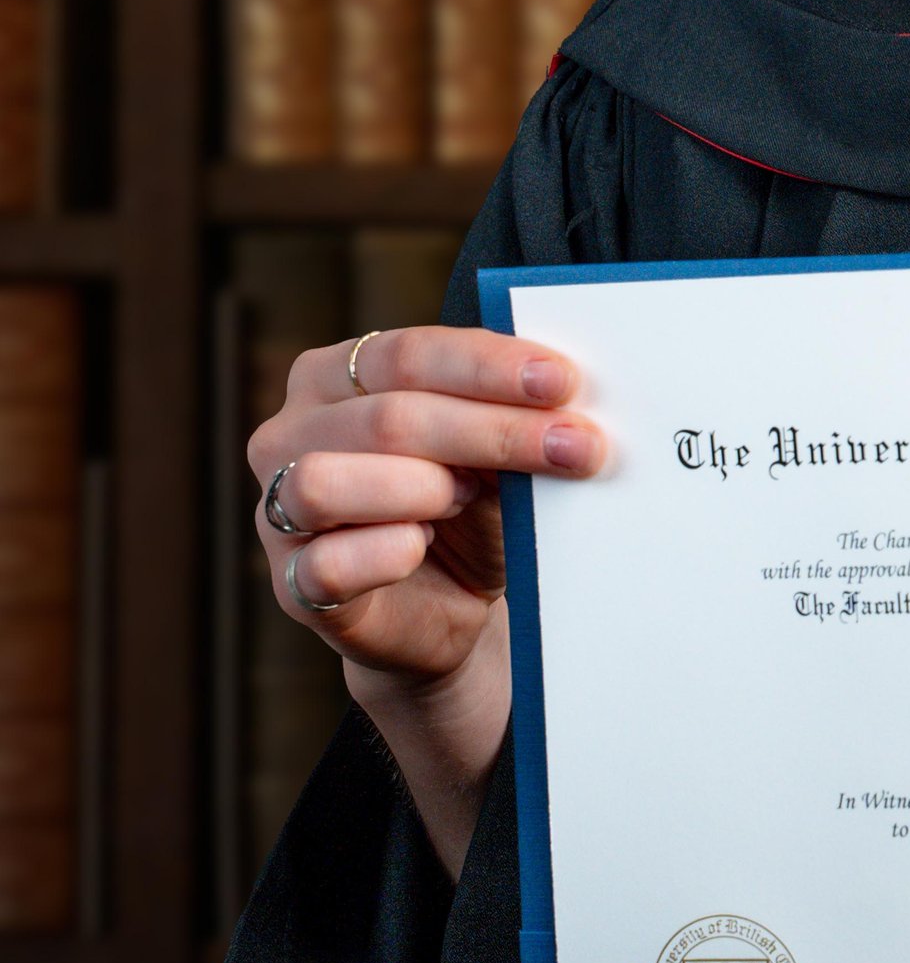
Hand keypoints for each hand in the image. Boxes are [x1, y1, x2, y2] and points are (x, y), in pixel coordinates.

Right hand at [247, 325, 603, 771]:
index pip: (407, 353)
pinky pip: (326, 564)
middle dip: (494, 431)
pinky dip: (383, 552)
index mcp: (335, 375)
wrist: (449, 608)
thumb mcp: (494, 450)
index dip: (488, 366)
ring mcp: (280, 511)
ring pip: (327, 481)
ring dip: (422, 487)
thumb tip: (566, 391)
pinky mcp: (294, 586)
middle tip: (577, 446)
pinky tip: (422, 546)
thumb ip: (510, 411)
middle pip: (387, 417)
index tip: (563, 381)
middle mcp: (291, 433)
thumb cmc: (469, 508)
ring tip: (473, 498)